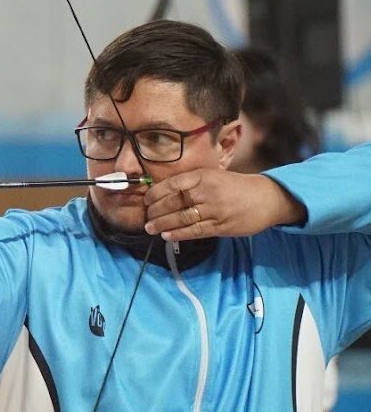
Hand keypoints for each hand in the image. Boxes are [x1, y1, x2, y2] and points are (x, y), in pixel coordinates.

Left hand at [144, 169, 305, 241]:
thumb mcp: (212, 176)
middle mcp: (206, 191)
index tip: (145, 200)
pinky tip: (166, 236)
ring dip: (163, 224)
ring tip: (149, 228)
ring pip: (182, 218)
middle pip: (174, 202)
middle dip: (155, 211)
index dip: (155, 193)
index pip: (171, 184)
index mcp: (202, 176)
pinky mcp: (221, 226)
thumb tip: (162, 193)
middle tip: (145, 216)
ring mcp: (214, 210)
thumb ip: (190, 183)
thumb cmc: (234, 186)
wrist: (266, 198)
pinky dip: (179, 234)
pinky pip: (195, 231)